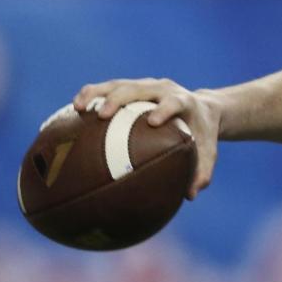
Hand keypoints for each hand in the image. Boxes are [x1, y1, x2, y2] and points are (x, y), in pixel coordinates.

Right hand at [73, 78, 220, 198]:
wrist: (202, 109)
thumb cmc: (202, 134)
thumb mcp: (207, 152)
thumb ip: (202, 172)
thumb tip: (190, 196)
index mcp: (184, 101)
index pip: (174, 102)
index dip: (164, 109)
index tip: (153, 122)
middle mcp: (163, 89)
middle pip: (139, 87)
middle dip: (120, 99)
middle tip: (102, 115)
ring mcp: (145, 85)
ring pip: (118, 84)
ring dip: (97, 93)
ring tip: (78, 108)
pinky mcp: (132, 86)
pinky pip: (108, 88)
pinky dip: (90, 95)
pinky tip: (73, 110)